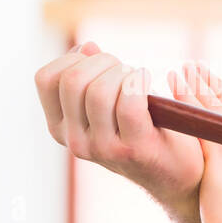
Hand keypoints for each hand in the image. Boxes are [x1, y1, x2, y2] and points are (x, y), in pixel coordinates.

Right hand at [34, 42, 203, 215]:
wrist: (176, 175)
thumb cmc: (143, 132)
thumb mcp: (107, 106)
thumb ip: (90, 79)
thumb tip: (87, 47)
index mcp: (60, 128)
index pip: (45, 79)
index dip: (74, 59)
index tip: (101, 64)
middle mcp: (75, 141)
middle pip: (72, 81)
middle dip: (102, 62)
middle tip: (125, 69)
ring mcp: (103, 147)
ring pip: (99, 91)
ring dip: (123, 73)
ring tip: (139, 78)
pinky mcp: (134, 148)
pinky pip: (129, 102)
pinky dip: (139, 81)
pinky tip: (148, 79)